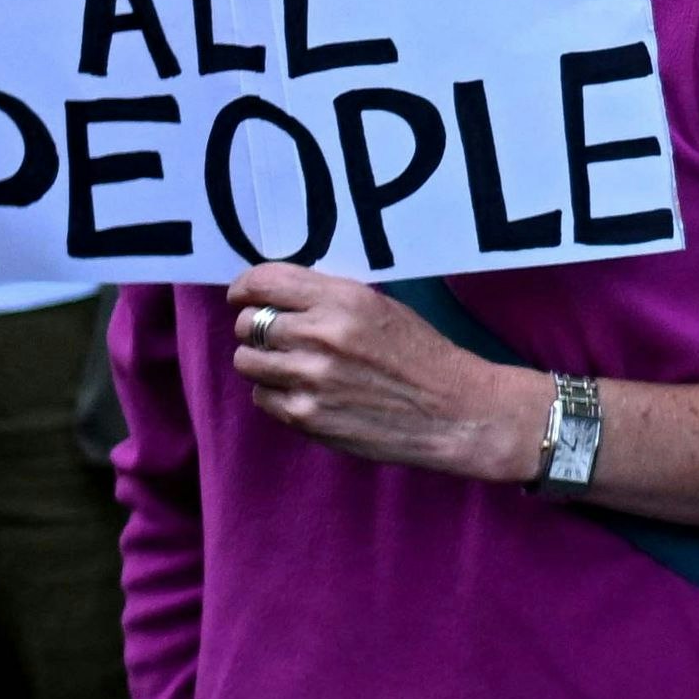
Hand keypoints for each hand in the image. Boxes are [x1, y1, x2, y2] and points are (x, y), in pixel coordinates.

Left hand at [226, 266, 534, 483]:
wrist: (454, 412)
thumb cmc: (421, 356)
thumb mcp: (381, 308)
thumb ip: (328, 299)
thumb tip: (274, 298)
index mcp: (343, 299)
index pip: (264, 282)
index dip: (245, 289)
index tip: (244, 297)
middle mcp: (321, 334)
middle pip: (247, 323)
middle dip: (256, 329)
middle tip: (278, 338)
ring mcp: (309, 377)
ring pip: (247, 362)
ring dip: (264, 363)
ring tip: (293, 368)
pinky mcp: (305, 416)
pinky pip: (262, 398)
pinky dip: (277, 395)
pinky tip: (308, 394)